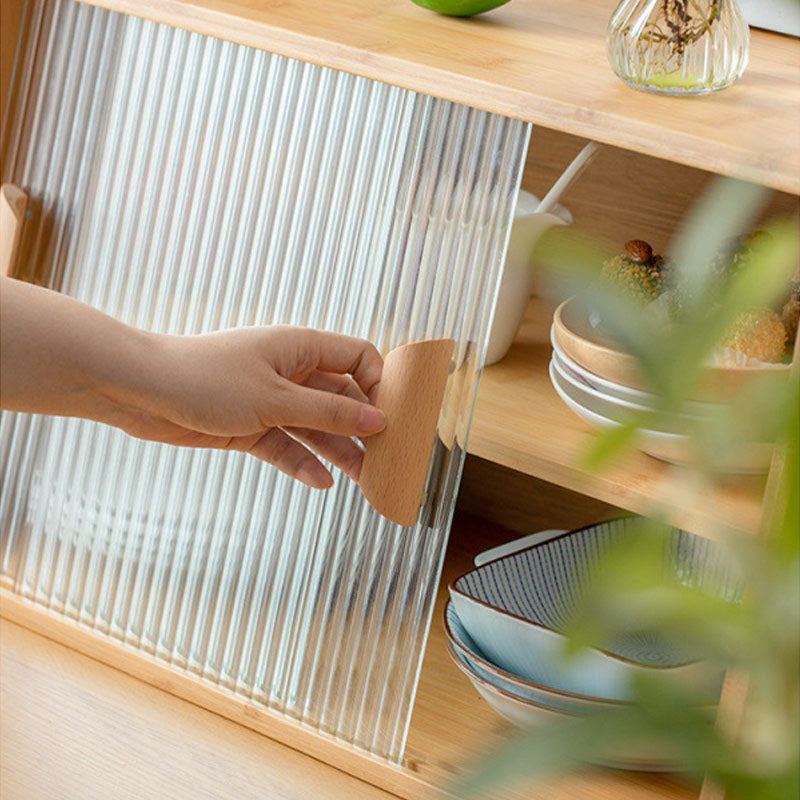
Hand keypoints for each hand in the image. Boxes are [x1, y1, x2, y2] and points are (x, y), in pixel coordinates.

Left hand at [106, 326, 384, 488]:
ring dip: (339, 450)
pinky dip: (302, 462)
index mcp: (301, 348)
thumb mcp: (276, 399)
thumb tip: (378, 419)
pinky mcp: (250, 426)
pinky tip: (322, 482)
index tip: (390, 417)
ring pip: (316, 426)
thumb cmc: (206, 379)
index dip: (378, 384)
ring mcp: (270, 400)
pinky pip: (286, 446)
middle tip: (385, 457)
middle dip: (363, 426)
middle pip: (341, 398)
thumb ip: (329, 411)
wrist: (139, 391)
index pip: (358, 358)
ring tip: (365, 478)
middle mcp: (291, 372)